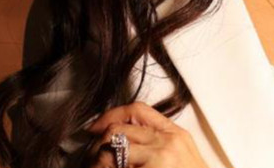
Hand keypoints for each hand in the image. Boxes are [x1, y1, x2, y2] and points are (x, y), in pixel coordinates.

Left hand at [84, 101, 209, 167]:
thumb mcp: (181, 153)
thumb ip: (160, 141)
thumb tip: (126, 137)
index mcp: (174, 133)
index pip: (138, 110)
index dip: (112, 115)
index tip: (96, 127)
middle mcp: (166, 142)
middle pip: (119, 130)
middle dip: (99, 145)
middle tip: (92, 158)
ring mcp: (158, 159)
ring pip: (112, 151)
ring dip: (99, 162)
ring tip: (97, 167)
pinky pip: (119, 167)